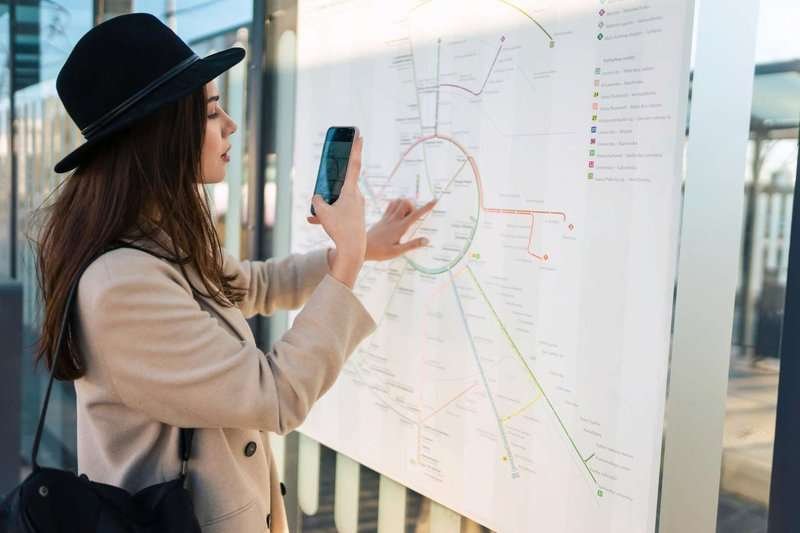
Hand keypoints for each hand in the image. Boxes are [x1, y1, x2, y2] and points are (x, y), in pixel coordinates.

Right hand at [307, 136, 365, 286]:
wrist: (353, 250)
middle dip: (333, 182)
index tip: (359, 135)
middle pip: (343, 183)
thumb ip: (318, 202)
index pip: (354, 165)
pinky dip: (329, 215)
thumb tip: (317, 198)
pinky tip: (314, 222)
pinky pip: (339, 211)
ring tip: (316, 217)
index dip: (356, 149)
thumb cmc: (339, 229)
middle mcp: (357, 196)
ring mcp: (357, 207)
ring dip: (328, 206)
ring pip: (339, 200)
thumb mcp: (322, 213)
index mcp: (351, 191)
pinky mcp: (355, 216)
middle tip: (332, 173)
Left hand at [365, 197, 436, 260]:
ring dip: (405, 204)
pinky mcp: (382, 218)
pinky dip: (397, 205)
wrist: (362, 248)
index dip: (426, 207)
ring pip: (398, 201)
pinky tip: (398, 214)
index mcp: (400, 228)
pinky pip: (391, 205)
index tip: (435, 200)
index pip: (416, 214)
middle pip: (406, 202)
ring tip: (406, 216)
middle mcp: (394, 219)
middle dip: (413, 206)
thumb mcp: (398, 252)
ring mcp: (387, 217)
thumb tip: (427, 240)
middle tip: (413, 217)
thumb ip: (413, 245)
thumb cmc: (380, 252)